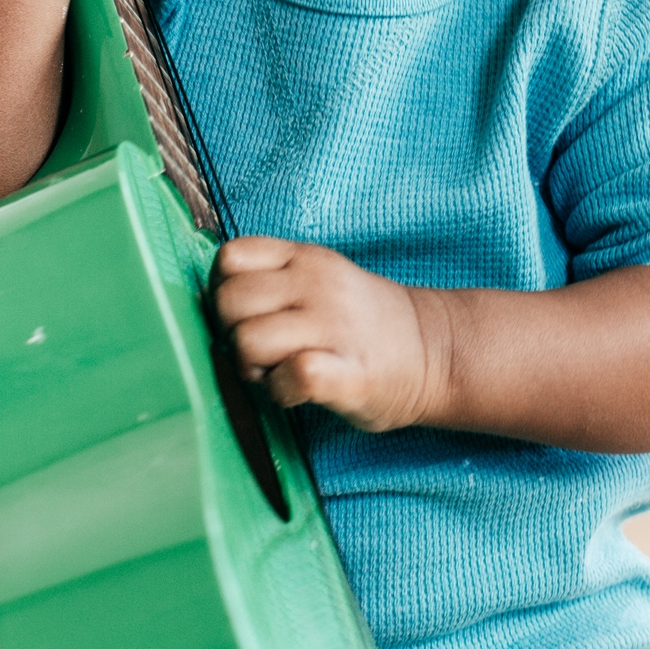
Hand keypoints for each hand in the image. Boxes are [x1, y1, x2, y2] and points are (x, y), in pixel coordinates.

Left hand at [213, 238, 447, 433]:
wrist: (436, 352)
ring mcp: (334, 328)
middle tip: (261, 354)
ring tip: (278, 373)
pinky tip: (297, 392)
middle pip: (228, 301)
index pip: (230, 257)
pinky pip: (293, 374)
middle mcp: (318, 285)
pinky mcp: (348, 374)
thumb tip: (213, 301)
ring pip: (248, 339)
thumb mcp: (321, 280)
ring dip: (252, 368)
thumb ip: (273, 280)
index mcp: (305, 259)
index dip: (222, 290)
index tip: (243, 315)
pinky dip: (282, 391)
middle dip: (231, 334)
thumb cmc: (362, 324)